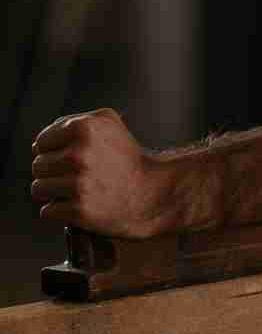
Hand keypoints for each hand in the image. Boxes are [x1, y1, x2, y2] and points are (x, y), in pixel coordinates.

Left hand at [31, 109, 169, 238]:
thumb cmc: (128, 157)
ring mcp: (79, 184)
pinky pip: (47, 211)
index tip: (70, 158)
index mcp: (84, 127)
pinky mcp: (79, 211)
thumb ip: (72, 122)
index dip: (53, 151)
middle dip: (52, 172)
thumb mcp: (108, 123)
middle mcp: (79, 154)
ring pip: (38, 189)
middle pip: (38, 166)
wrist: (151, 192)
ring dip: (53, 192)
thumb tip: (38, 143)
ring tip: (74, 191)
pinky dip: (58, 210)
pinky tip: (77, 205)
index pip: (41, 142)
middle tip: (75, 176)